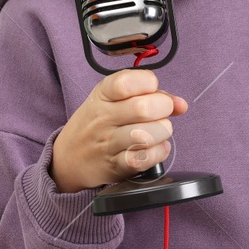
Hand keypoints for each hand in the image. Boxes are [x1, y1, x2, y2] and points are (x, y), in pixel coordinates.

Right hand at [49, 68, 188, 192]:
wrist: (67, 158)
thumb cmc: (96, 124)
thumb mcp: (112, 99)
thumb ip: (148, 95)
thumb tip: (181, 104)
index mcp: (102, 94)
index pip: (127, 81)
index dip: (149, 83)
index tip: (151, 90)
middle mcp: (103, 117)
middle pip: (144, 108)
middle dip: (164, 108)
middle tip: (161, 113)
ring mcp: (108, 143)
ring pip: (148, 135)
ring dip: (162, 132)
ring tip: (157, 132)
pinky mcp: (115, 166)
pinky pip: (144, 159)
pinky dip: (158, 153)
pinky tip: (155, 148)